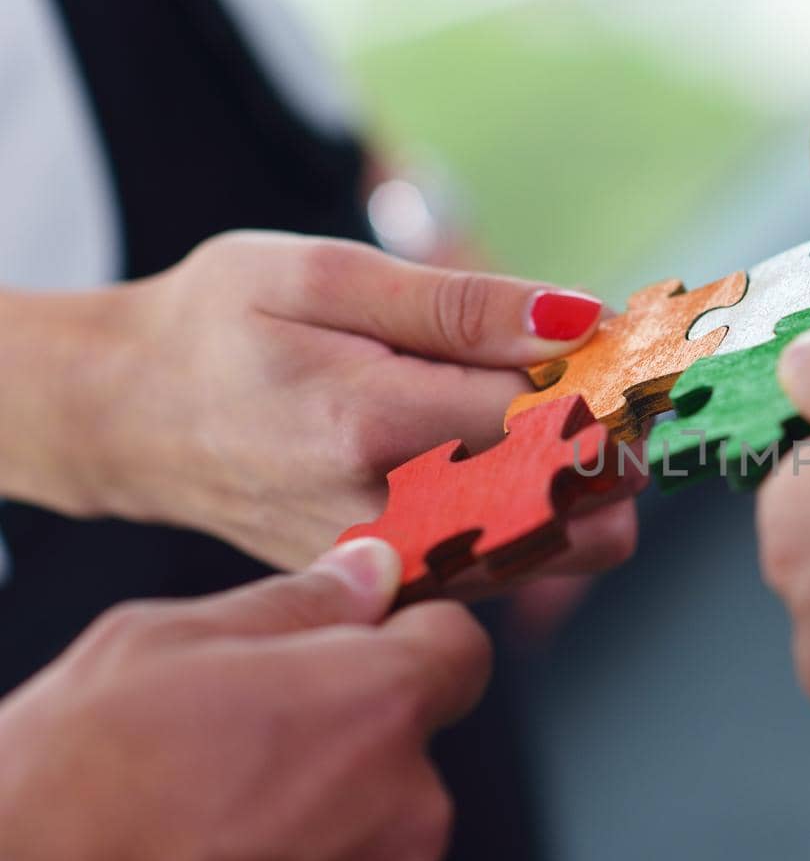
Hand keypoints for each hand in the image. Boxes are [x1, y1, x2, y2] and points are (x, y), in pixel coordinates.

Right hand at [0, 540, 488, 860]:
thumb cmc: (62, 803)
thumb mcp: (159, 645)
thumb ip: (293, 604)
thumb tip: (366, 573)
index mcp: (377, 705)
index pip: (458, 647)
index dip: (409, 640)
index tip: (361, 648)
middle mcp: (410, 807)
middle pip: (408, 749)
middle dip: (343, 743)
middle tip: (232, 757)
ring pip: (379, 836)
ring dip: (323, 831)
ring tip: (208, 840)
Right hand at [69, 231, 634, 571]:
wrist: (129, 415)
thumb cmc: (220, 325)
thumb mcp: (326, 275)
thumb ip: (461, 306)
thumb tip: (579, 321)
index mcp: (372, 425)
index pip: (552, 422)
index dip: (610, 384)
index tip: (629, 351)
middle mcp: (389, 515)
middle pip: (579, 509)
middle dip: (621, 447)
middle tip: (608, 388)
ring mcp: (391, 565)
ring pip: (560, 554)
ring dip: (596, 487)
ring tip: (562, 418)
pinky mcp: (391, 584)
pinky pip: (510, 568)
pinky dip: (548, 517)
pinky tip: (520, 457)